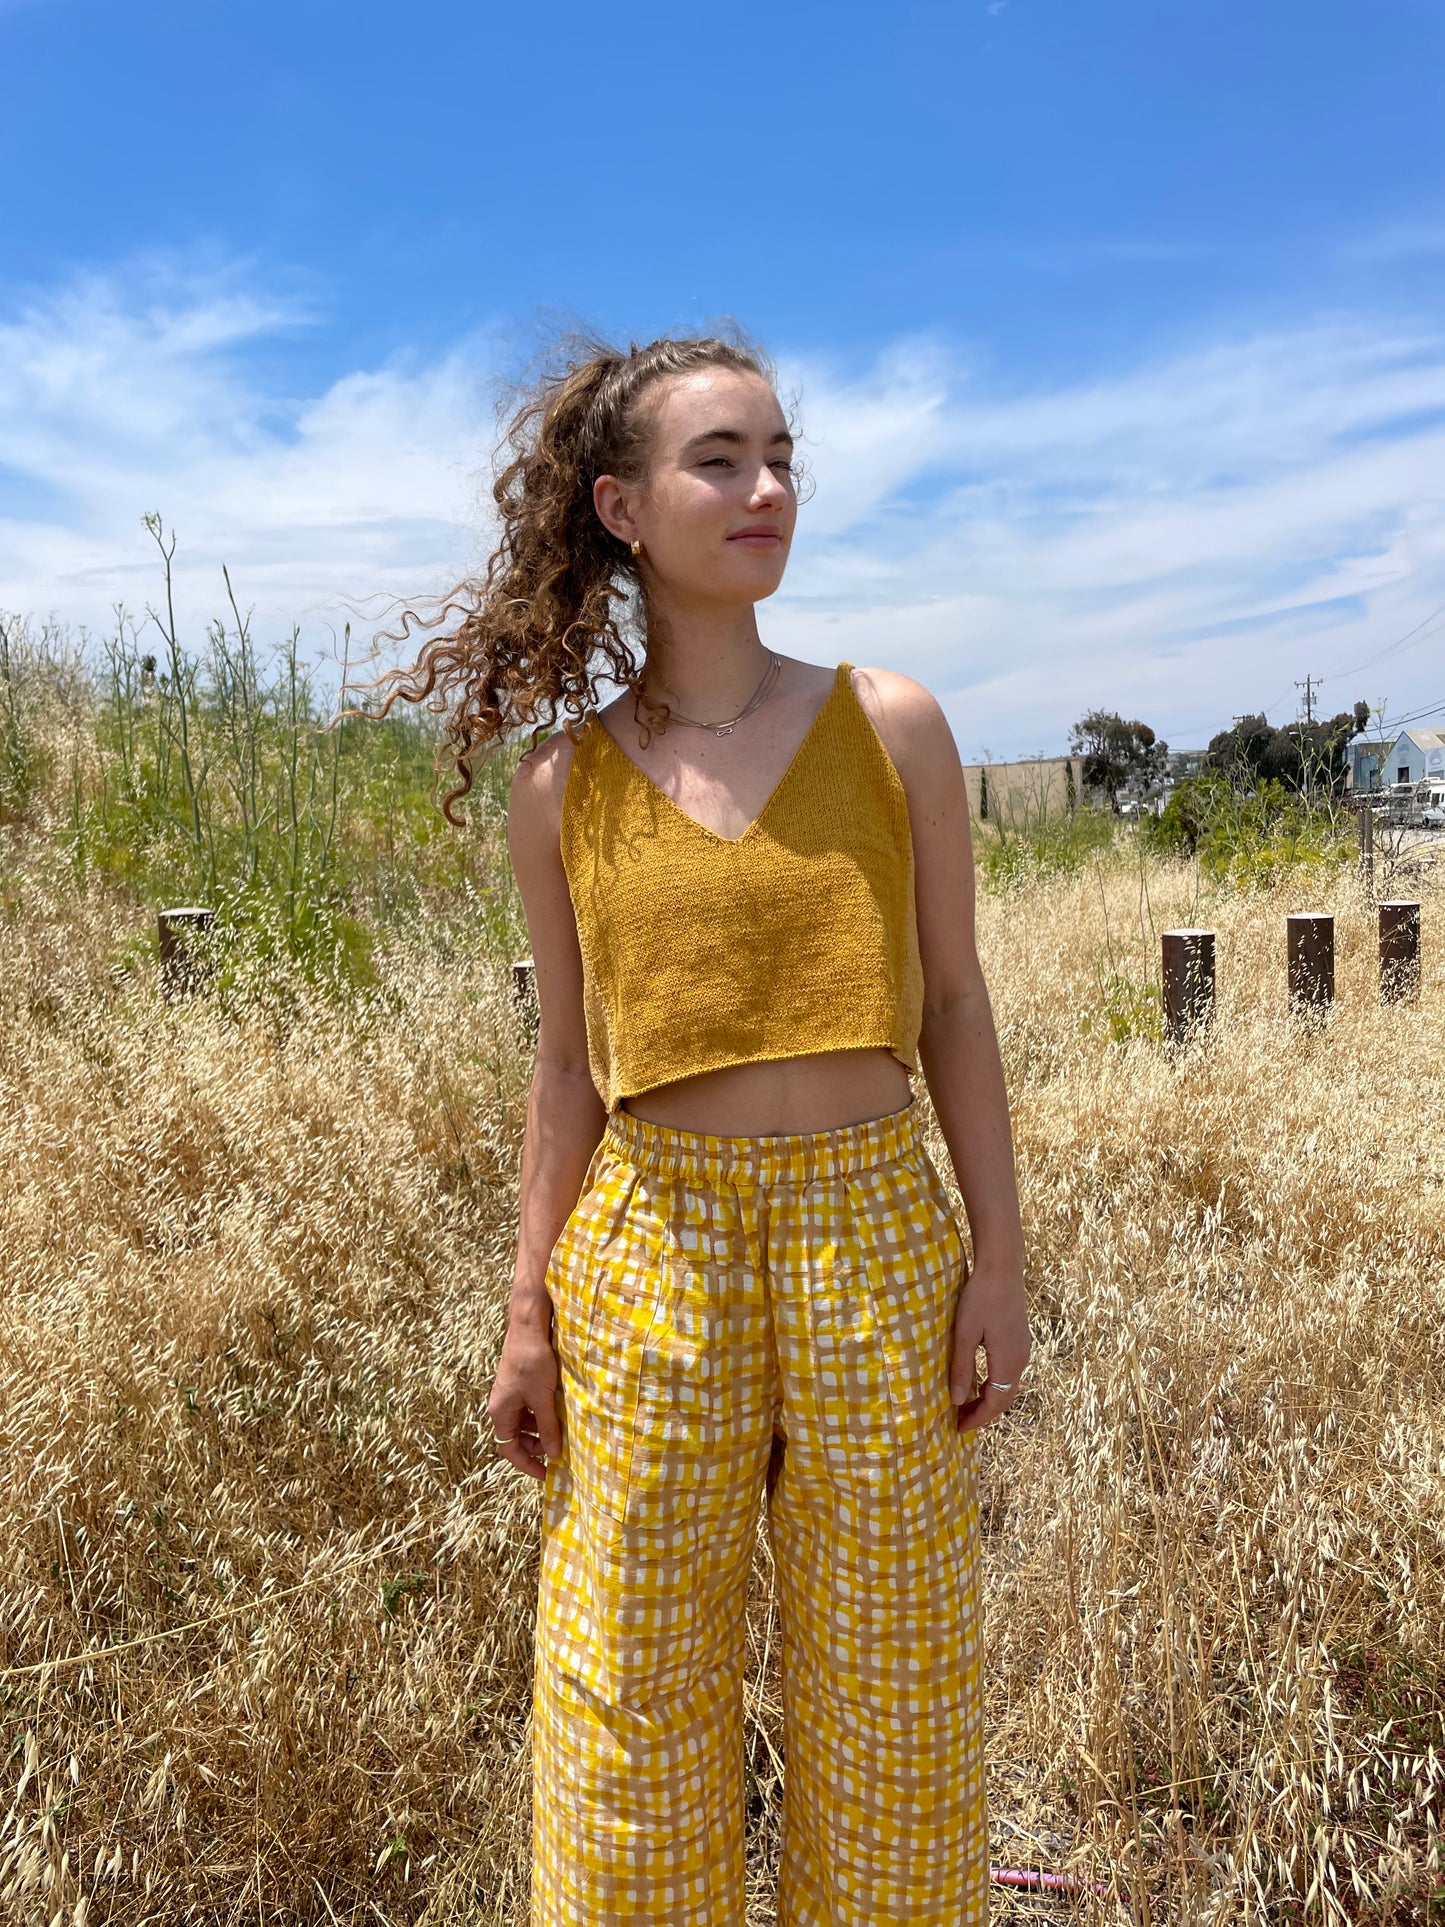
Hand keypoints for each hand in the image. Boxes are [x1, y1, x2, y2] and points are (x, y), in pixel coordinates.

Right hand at [487, 1315, 561, 1479]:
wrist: (529, 1328)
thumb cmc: (533, 1363)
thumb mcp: (543, 1399)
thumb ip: (548, 1428)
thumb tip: (554, 1455)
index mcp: (501, 1412)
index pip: (509, 1449)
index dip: (527, 1464)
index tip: (546, 1474)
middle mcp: (502, 1406)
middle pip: (517, 1437)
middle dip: (537, 1446)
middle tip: (559, 1451)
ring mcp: (511, 1395)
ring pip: (525, 1422)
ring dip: (541, 1430)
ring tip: (562, 1432)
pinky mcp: (521, 1384)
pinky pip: (530, 1408)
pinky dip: (542, 1415)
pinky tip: (559, 1414)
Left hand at [949, 1254, 1029, 1433]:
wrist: (1002, 1268)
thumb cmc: (980, 1298)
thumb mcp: (965, 1334)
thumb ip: (963, 1368)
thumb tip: (957, 1401)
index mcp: (1008, 1362)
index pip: (995, 1403)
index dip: (977, 1419)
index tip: (958, 1429)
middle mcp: (1020, 1360)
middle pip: (1004, 1398)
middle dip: (983, 1413)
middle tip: (959, 1421)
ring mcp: (1023, 1349)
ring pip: (1007, 1386)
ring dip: (989, 1398)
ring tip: (966, 1405)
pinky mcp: (1020, 1339)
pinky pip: (1009, 1372)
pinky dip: (994, 1384)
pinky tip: (979, 1381)